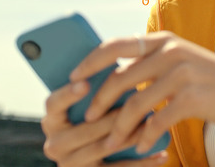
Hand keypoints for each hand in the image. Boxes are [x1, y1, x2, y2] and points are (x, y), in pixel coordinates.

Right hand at [41, 79, 168, 166]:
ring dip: (131, 136)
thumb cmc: (103, 118)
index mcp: (53, 119)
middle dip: (113, 116)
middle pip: (84, 129)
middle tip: (137, 103)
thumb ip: (99, 86)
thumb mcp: (96, 104)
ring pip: (103, 148)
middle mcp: (55, 144)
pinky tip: (162, 154)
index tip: (85, 83)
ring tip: (154, 125)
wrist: (103, 159)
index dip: (68, 94)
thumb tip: (121, 57)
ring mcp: (70, 164)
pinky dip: (142, 162)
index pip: (53, 104)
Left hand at [70, 31, 214, 155]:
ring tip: (111, 143)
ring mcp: (182, 73)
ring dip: (118, 128)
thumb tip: (115, 77)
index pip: (115, 45)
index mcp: (164, 40)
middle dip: (98, 102)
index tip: (73, 79)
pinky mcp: (192, 97)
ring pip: (134, 103)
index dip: (90, 62)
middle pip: (119, 77)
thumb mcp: (183, 62)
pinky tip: (141, 147)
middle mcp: (171, 51)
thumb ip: (154, 64)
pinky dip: (144, 137)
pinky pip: (156, 121)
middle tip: (88, 119)